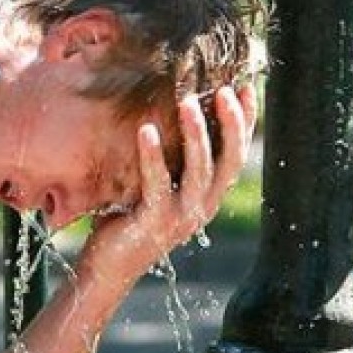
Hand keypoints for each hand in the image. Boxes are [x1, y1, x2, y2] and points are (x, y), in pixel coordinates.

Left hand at [78, 84, 256, 285]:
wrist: (107, 267)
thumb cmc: (128, 216)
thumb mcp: (156, 182)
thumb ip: (168, 155)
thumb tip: (165, 104)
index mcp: (208, 195)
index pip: (236, 153)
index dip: (245, 121)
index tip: (244, 86)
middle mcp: (204, 206)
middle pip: (230, 160)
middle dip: (232, 123)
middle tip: (224, 89)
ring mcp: (182, 216)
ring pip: (201, 170)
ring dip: (196, 134)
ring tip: (187, 102)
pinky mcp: (156, 221)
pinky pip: (158, 183)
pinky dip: (153, 155)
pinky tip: (146, 129)